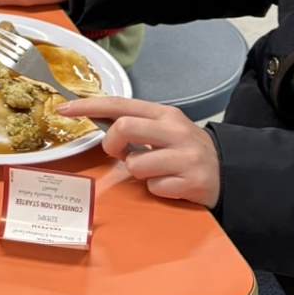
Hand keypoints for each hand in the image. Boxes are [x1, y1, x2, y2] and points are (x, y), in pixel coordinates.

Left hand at [58, 97, 221, 205]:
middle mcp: (175, 131)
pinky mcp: (192, 182)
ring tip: (154, 172)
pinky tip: (170, 185)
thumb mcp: (164, 130)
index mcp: (164, 114)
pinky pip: (154, 188)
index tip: (64, 109)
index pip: (120, 104)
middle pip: (124, 128)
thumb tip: (95, 122)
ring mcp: (185, 157)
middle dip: (111, 144)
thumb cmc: (185, 150)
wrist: (229, 173)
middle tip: (119, 154)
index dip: (88, 106)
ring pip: (136, 165)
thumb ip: (135, 125)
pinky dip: (156, 190)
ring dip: (137, 173)